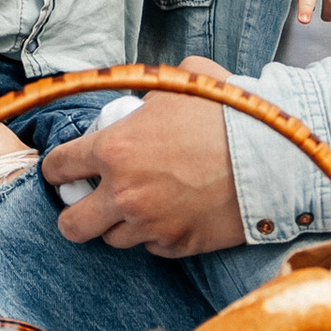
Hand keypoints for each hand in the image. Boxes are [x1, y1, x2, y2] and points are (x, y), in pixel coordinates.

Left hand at [39, 65, 248, 257]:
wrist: (274, 156)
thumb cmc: (229, 114)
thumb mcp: (184, 83)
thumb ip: (152, 92)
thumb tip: (146, 97)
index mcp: (115, 149)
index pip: (59, 166)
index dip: (56, 169)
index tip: (61, 171)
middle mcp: (124, 193)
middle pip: (72, 224)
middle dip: (73, 215)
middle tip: (84, 205)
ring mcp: (151, 225)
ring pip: (113, 239)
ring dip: (120, 224)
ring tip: (137, 207)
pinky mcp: (179, 246)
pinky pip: (153, 247)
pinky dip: (156, 234)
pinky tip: (172, 215)